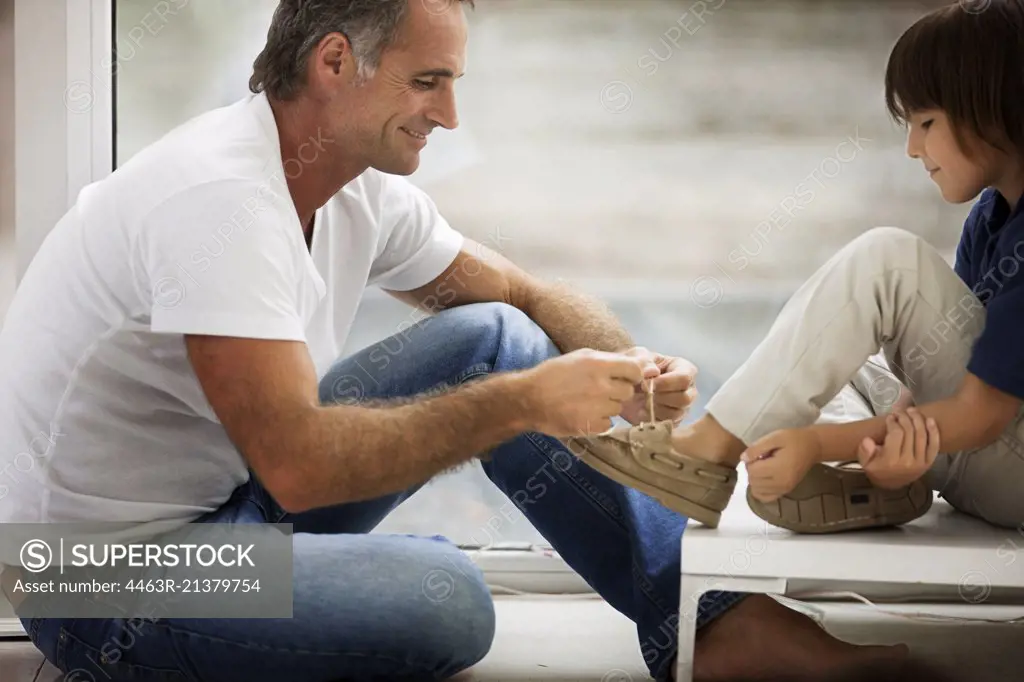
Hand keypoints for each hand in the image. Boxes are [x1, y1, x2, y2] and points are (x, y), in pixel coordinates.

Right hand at [521, 348, 646, 435]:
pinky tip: (584, 414)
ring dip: (607, 406)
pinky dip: (599, 421)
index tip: (627, 377)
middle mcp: (601, 386)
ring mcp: (597, 408)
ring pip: (618, 408)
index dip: (633, 375)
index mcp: (599, 365)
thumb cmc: (553, 374)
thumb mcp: (579, 357)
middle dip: (617, 391)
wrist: (528, 399)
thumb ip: (609, 360)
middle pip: (627, 391)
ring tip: (587, 403)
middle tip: (600, 391)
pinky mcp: (591, 426)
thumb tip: (638, 362)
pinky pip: (608, 423)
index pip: (635, 370)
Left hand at [618, 347, 698, 424]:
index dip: (665, 383)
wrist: (624, 384)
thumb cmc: (637, 366)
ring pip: (677, 413)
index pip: (684, 378)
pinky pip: (668, 424)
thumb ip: (645, 361)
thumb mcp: (638, 356)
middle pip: (685, 398)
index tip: (646, 384)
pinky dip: (653, 419)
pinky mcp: (673, 420)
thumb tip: (653, 372)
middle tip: (644, 394)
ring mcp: (683, 407)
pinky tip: (641, 412)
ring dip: (656, 409)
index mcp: (685, 369)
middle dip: (661, 397)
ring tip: (642, 402)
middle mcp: (688, 389)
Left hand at [742, 428, 821, 501]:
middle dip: (752, 469)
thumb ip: (757, 448)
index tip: (758, 453)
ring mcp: (784, 489)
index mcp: (778, 468)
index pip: (752, 471)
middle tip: (761, 459)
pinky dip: (760, 490)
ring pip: (757, 490)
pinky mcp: (786, 491)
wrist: (813, 446)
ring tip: (764, 467)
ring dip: (755, 479)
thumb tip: (743, 459)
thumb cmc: (794, 439)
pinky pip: (766, 498)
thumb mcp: (774, 437)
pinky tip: (764, 479)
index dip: (750, 461)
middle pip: (753, 481)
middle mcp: (781, 482)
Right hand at [857, 408, 938, 489]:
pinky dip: (934, 431)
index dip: (893, 422)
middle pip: (910, 432)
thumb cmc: (878, 470)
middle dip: (905, 417)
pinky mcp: (929, 462)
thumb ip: (864, 451)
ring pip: (922, 435)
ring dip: (918, 420)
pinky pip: (934, 445)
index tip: (890, 417)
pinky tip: (930, 420)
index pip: (896, 434)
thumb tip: (868, 440)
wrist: (892, 485)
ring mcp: (921, 462)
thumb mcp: (865, 463)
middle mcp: (908, 461)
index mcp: (891, 460)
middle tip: (900, 412)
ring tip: (912, 411)